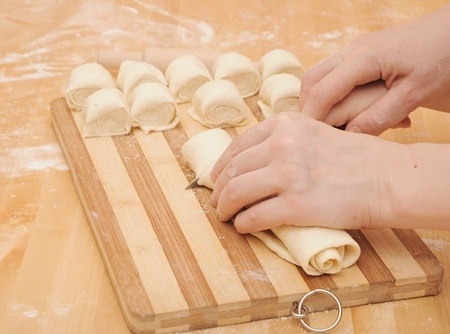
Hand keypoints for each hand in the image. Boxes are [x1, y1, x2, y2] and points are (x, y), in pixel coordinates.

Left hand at [210, 112, 395, 233]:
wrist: (386, 178)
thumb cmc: (354, 158)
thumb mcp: (314, 132)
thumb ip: (283, 140)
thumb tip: (251, 162)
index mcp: (283, 124)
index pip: (237, 146)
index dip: (221, 165)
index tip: (216, 178)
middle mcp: (281, 145)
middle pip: (232, 170)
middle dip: (219, 189)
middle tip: (216, 201)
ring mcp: (287, 175)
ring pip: (236, 193)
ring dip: (224, 207)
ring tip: (224, 215)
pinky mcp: (295, 205)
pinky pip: (254, 217)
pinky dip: (243, 224)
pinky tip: (243, 226)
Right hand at [299, 4, 449, 134]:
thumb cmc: (445, 58)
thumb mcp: (416, 94)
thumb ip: (380, 116)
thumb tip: (349, 136)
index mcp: (364, 58)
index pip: (321, 91)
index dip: (311, 117)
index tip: (309, 140)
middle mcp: (354, 49)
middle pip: (312, 80)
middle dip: (308, 107)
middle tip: (314, 133)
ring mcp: (357, 49)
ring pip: (321, 76)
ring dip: (319, 101)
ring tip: (330, 125)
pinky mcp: (364, 54)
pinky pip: (336, 74)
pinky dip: (333, 94)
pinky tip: (348, 111)